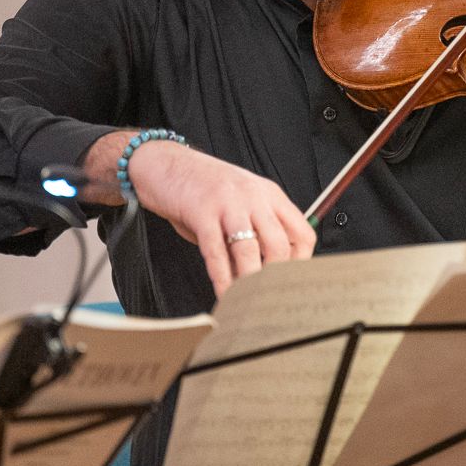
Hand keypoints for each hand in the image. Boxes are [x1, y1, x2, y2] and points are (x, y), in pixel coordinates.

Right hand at [95, 135, 315, 295]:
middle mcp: (254, 196)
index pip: (302, 233)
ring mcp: (228, 202)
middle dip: (274, 278)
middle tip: (267, 299)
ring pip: (250, 250)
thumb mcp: (238, 203)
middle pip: (279, 244)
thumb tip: (264, 275)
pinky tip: (223, 293)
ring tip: (247, 303)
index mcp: (269, 194)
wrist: (164, 162)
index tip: (289, 283)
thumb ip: (253, 232)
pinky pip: (216, 252)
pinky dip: (221, 278)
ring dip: (249, 282)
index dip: (300, 263)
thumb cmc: (202, 187)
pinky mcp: (202, 211)